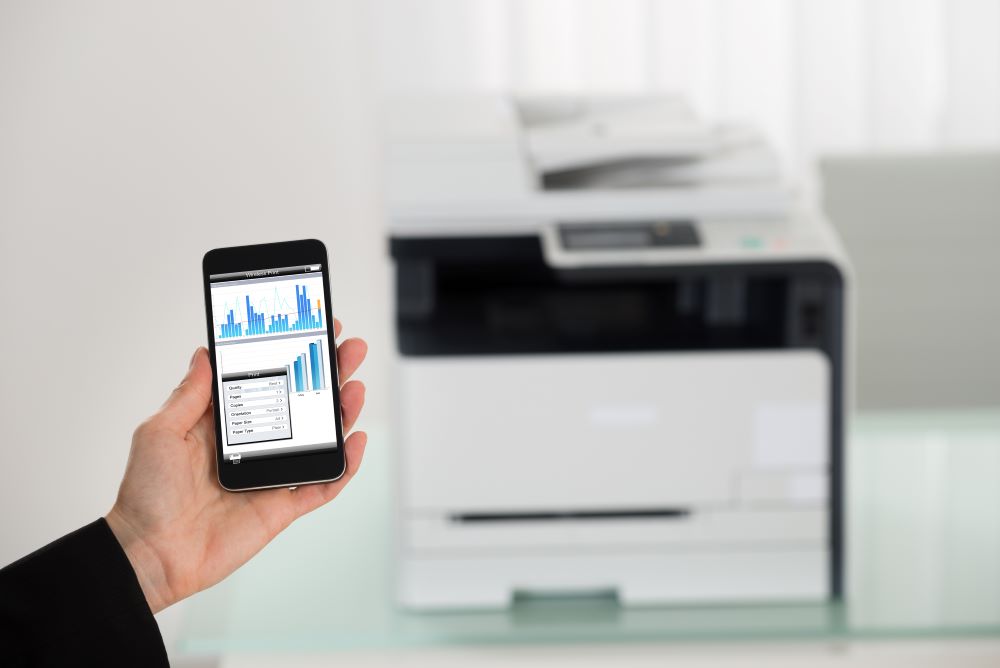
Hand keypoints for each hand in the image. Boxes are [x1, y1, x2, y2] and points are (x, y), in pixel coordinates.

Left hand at [105, 320, 366, 612]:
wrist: (149, 553)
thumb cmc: (145, 495)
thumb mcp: (160, 431)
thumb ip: (189, 394)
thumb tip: (205, 354)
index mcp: (224, 425)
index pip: (268, 382)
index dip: (292, 357)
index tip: (311, 332)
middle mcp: (253, 447)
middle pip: (303, 405)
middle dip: (329, 376)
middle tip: (348, 349)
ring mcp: (270, 476)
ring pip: (319, 440)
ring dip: (342, 413)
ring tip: (355, 387)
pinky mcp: (282, 508)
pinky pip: (323, 485)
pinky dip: (344, 466)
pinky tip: (356, 442)